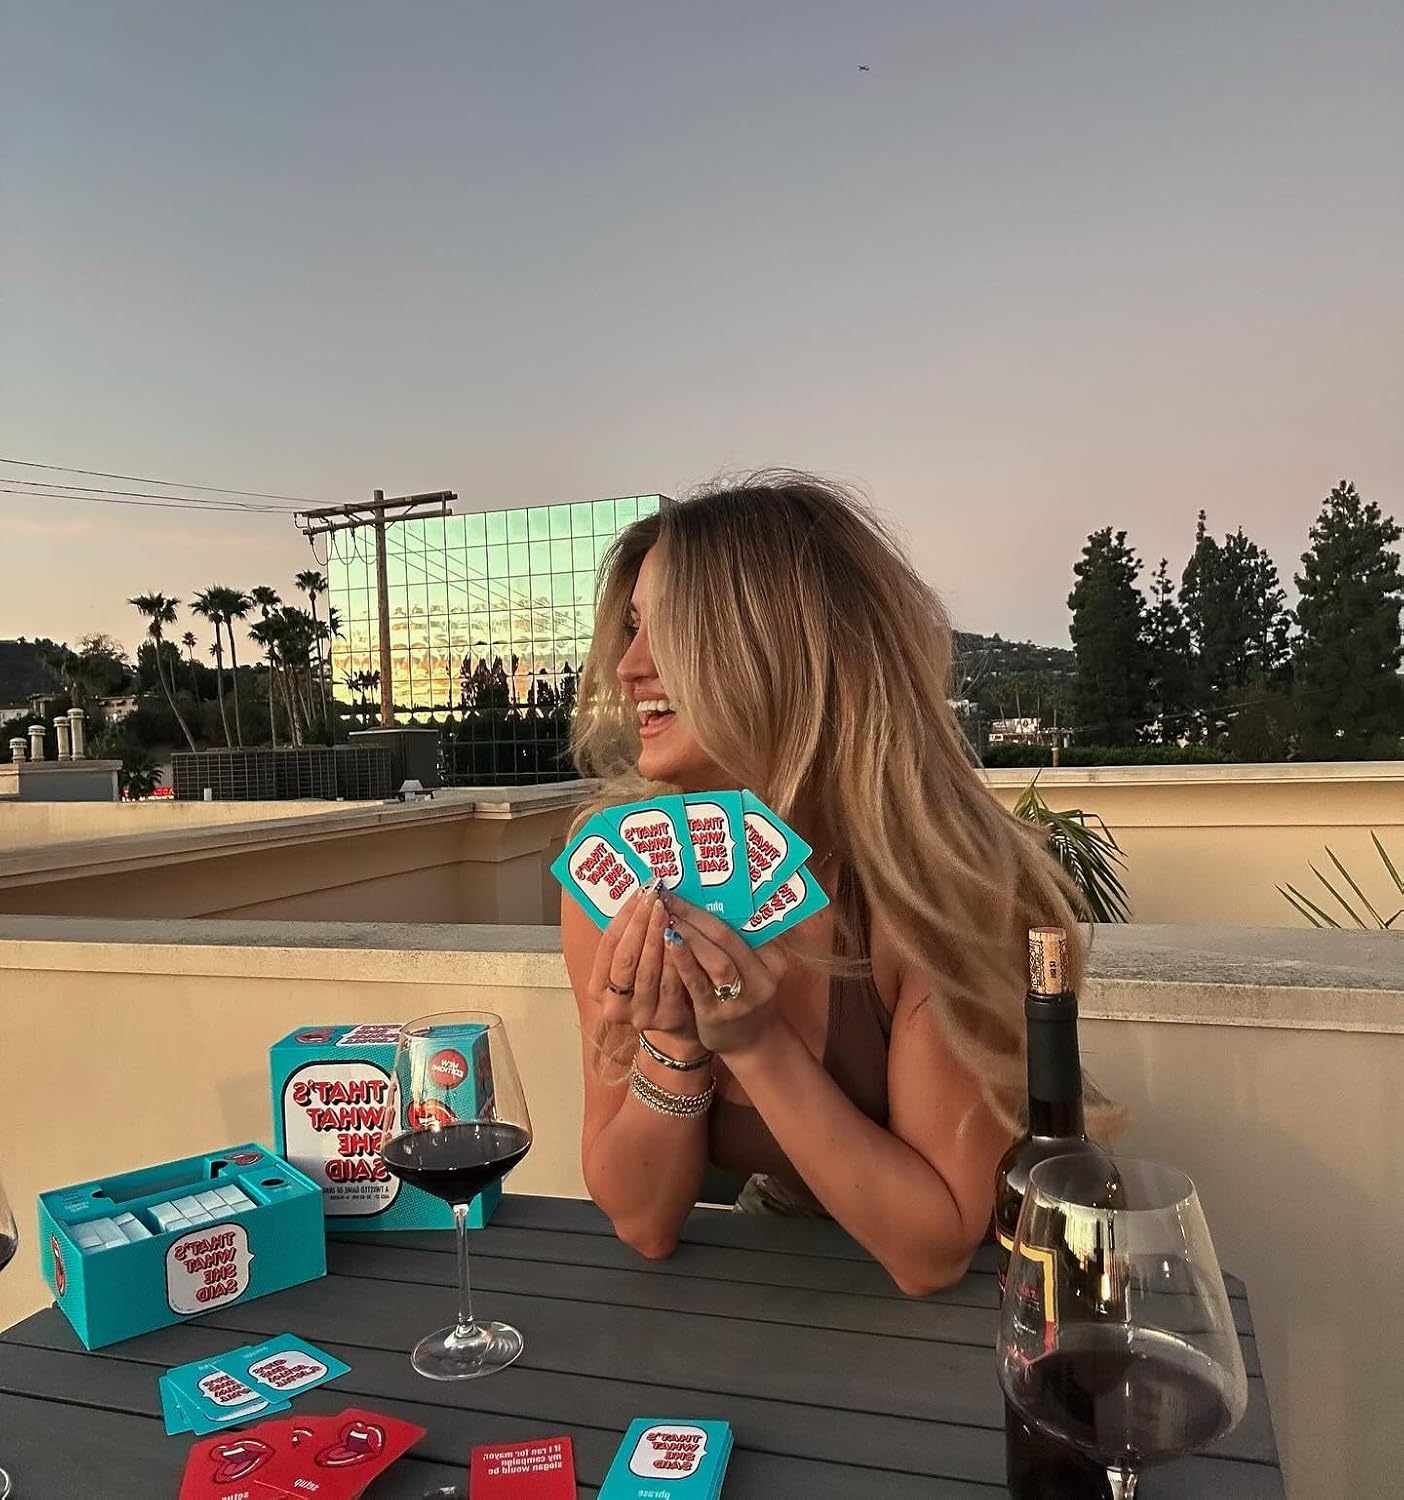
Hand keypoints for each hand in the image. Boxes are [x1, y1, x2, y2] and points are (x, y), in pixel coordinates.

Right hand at [589, 881, 699, 1041]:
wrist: (675, 1024)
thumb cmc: (650, 984)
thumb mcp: (631, 966)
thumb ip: (630, 940)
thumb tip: (639, 897)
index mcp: (598, 989)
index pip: (608, 946)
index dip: (623, 917)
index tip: (638, 893)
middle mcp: (615, 1006)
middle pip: (626, 958)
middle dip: (640, 924)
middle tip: (653, 898)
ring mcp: (641, 1014)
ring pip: (648, 970)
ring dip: (657, 937)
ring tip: (667, 911)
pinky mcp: (668, 1017)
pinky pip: (673, 982)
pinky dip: (677, 956)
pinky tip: (683, 936)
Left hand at [661, 896, 789, 1057]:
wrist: (751, 1044)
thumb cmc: (746, 995)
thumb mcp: (754, 968)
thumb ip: (740, 943)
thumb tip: (708, 902)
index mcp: (773, 961)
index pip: (745, 925)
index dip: (715, 906)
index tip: (690, 889)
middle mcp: (761, 979)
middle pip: (727, 938)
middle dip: (695, 915)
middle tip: (669, 897)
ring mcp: (741, 999)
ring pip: (715, 960)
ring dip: (689, 934)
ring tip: (666, 916)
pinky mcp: (717, 1015)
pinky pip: (697, 983)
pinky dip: (682, 961)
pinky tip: (666, 943)